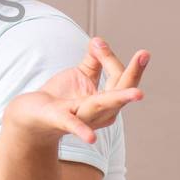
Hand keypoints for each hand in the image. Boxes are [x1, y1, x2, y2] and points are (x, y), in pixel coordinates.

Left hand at [3, 37, 150, 146]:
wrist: (33, 115)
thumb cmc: (62, 96)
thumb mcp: (81, 76)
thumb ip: (94, 60)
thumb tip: (99, 40)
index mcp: (108, 101)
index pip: (119, 78)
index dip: (110, 58)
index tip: (97, 43)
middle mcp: (101, 112)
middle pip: (121, 91)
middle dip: (134, 73)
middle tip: (145, 54)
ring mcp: (83, 117)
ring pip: (103, 105)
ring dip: (120, 98)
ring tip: (138, 94)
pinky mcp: (60, 120)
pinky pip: (73, 125)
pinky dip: (82, 130)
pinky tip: (91, 138)